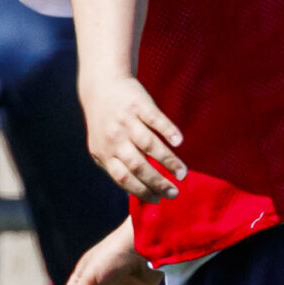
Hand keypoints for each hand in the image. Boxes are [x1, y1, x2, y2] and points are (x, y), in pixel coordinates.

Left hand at [83, 75, 185, 198]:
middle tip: (174, 193)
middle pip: (138, 166)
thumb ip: (116, 166)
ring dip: (169, 162)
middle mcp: (114, 138)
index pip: (123, 178)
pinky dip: (167, 131)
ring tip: (182, 174)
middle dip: (158, 183)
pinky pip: (155, 119)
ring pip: (149, 145)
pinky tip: (178, 142)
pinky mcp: (138, 104)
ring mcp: (126, 121)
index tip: (159, 199)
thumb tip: (138, 193)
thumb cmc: (107, 123)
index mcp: (104, 153)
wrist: (101, 85)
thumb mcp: (103, 146)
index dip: (142, 191)